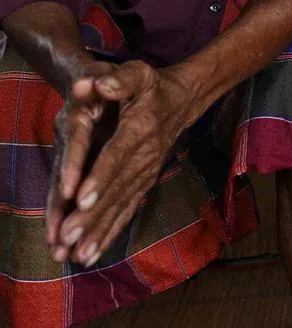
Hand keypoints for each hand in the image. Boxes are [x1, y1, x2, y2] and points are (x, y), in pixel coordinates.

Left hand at [53, 61, 197, 266]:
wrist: (185, 101)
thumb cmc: (155, 86)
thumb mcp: (140, 73)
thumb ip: (120, 79)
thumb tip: (98, 83)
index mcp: (140, 129)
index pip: (118, 156)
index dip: (100, 177)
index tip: (80, 199)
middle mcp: (145, 156)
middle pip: (116, 188)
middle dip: (92, 215)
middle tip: (69, 237)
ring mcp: (146, 172)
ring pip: (121, 204)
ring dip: (99, 230)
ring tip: (79, 254)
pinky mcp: (145, 182)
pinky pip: (128, 209)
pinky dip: (111, 232)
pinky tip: (93, 253)